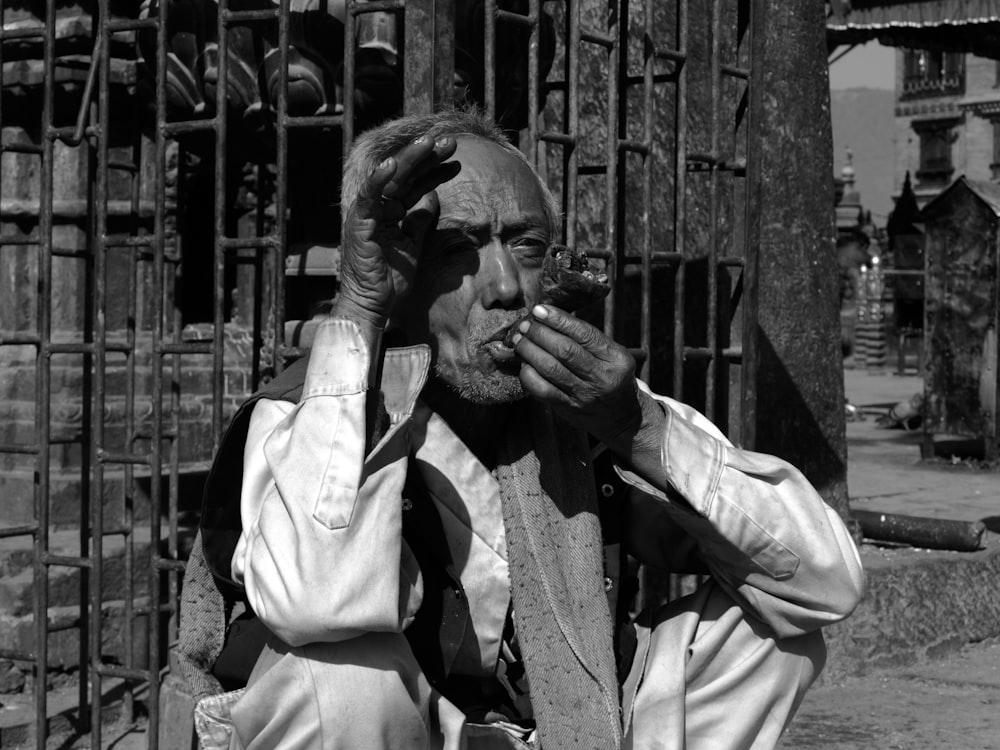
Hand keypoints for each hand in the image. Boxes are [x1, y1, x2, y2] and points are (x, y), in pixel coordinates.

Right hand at [336, 134, 459, 330]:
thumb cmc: (390, 279)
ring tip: (430, 142)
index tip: (456, 162)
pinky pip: (368, 197)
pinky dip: (378, 180)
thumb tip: (433, 198)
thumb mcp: (414, 245)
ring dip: (410, 158)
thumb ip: (421, 221)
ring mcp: (368, 213)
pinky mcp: (358, 223)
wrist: (374, 304)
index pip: (416, 185)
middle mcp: (379, 208)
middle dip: (428, 157)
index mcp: (392, 212)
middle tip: (451, 142)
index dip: (435, 172)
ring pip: (390, 178)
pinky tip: (393, 164)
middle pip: (406, 175)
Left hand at [512, 305, 642, 444]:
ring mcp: (585, 395)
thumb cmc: (612, 378)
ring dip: (529, 351)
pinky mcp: (569, 410)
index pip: (584, 333)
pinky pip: (543, 391)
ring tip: (519, 340)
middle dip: (539, 333)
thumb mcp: (612, 356)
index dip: (558, 319)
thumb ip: (587, 339)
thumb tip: (549, 316)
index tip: (539, 309)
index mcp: (616, 358)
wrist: (623, 418)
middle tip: (524, 325)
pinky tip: (523, 364)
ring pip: (551, 368)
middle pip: (565, 350)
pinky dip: (528, 375)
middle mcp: (602, 377)